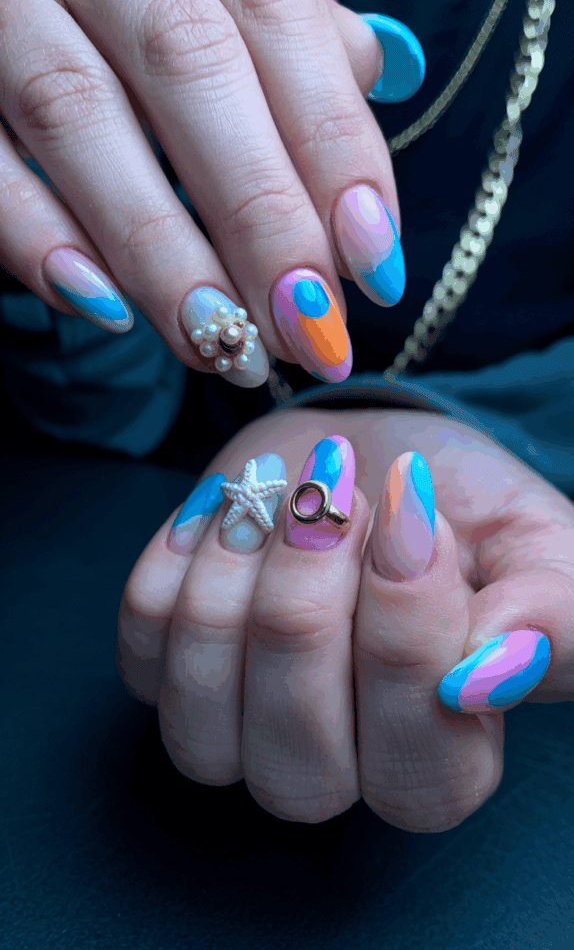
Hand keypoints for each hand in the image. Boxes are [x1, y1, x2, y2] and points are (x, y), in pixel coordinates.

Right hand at [0, 0, 397, 386]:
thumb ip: (285, 25)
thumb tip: (376, 76)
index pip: (273, 10)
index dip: (333, 142)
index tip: (376, 266)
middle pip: (187, 62)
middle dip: (260, 212)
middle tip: (305, 329)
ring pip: (76, 111)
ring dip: (159, 248)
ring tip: (219, 342)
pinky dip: (37, 236)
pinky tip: (105, 309)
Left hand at [116, 408, 573, 829]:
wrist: (372, 454)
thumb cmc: (461, 507)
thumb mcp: (537, 548)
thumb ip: (548, 620)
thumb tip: (480, 680)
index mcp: (442, 761)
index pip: (418, 763)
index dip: (405, 634)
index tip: (410, 508)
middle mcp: (333, 770)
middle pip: (297, 751)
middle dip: (309, 602)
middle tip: (335, 495)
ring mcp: (237, 730)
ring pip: (203, 709)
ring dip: (237, 576)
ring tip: (279, 488)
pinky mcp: (167, 671)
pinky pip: (143, 643)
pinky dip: (178, 558)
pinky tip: (229, 507)